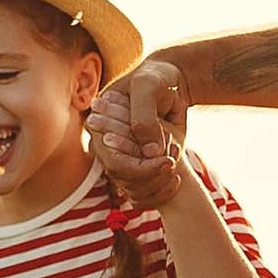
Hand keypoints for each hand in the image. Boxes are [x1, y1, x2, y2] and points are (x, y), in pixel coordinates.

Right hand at [92, 69, 186, 206]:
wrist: (172, 84)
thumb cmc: (157, 79)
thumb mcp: (148, 86)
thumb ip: (144, 116)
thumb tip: (150, 152)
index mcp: (100, 128)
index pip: (113, 163)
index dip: (140, 168)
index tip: (167, 160)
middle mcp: (107, 147)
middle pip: (125, 181)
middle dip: (154, 175)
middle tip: (174, 159)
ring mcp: (122, 159)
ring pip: (136, 193)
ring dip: (161, 182)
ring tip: (176, 158)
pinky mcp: (137, 169)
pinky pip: (145, 197)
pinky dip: (165, 192)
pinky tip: (177, 176)